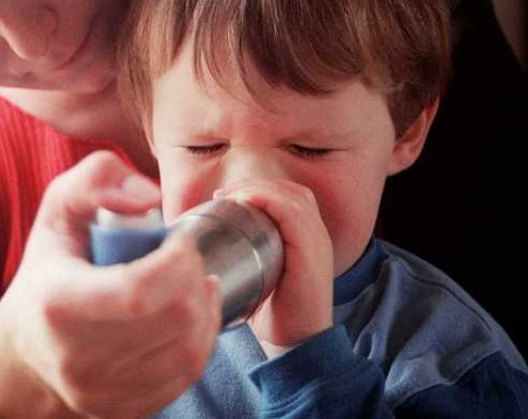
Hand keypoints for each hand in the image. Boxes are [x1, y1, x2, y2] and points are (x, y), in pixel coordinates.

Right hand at [0, 151, 221, 417]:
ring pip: (190, 350)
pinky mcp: (125, 410)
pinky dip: (201, 339)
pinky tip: (190, 315)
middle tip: (186, 258)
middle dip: (194, 277)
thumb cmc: (49, 272)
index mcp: (57, 304)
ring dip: (204, 307)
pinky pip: (187, 375)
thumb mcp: (57, 209)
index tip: (179, 239)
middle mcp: (77, 358)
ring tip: (192, 282)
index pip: (142, 290)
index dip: (180, 259)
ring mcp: (101, 392)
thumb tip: (146, 196)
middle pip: (174, 319)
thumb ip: (97, 179)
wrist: (25, 352)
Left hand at [217, 179, 333, 351]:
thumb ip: (250, 257)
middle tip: (223, 194)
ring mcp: (317, 241)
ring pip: (290, 195)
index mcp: (309, 238)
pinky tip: (245, 201)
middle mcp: (318, 234)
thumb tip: (209, 247)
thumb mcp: (263, 276)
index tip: (225, 197)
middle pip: (289, 190)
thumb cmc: (275, 313)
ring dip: (256, 189)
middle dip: (254, 184)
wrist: (297, 342)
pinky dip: (267, 200)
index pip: (289, 195)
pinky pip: (292, 212)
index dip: (259, 187)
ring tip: (229, 196)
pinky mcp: (310, 251)